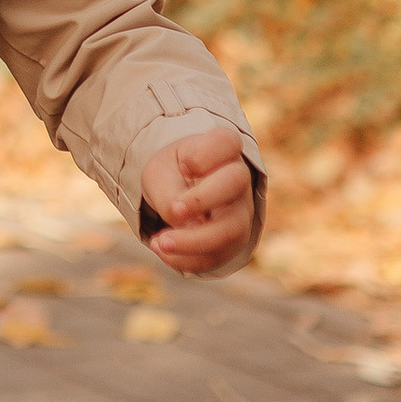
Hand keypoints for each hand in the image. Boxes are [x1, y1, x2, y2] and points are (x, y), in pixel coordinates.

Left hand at [138, 128, 259, 276]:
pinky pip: (218, 256)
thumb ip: (168, 192)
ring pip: (230, 229)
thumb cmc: (173, 173)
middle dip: (202, 200)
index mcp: (223, 148)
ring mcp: (241, 211)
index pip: (227, 142)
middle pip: (235, 184)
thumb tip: (186, 225)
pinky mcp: (233, 242)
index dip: (206, 155)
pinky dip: (188, 259)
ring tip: (160, 243)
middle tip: (174, 210)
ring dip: (193, 242)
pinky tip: (164, 252)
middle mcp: (239, 178)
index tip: (185, 164)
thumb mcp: (159, 173)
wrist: (182, 191)